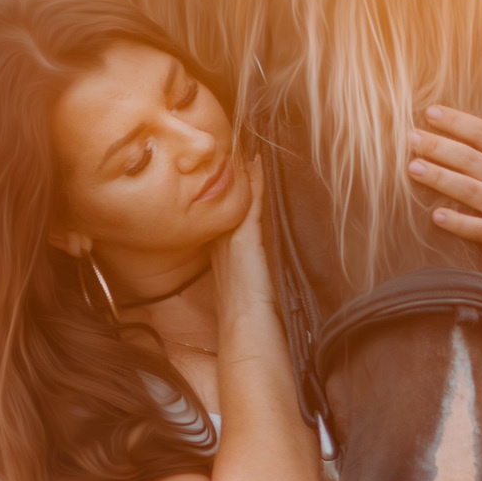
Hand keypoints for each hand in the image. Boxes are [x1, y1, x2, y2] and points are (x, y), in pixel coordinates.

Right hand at [210, 154, 274, 332]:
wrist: (248, 338)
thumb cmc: (251, 324)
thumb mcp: (250, 294)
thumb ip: (252, 276)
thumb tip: (260, 262)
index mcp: (222, 256)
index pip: (224, 215)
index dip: (228, 192)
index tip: (234, 168)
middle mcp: (222, 244)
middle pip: (226, 200)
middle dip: (231, 174)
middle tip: (237, 142)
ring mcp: (231, 240)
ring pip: (235, 197)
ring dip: (241, 172)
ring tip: (246, 142)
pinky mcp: (245, 240)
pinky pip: (251, 203)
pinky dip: (255, 181)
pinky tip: (258, 160)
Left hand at [408, 101, 481, 302]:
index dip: (457, 122)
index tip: (431, 112)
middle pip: (470, 159)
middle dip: (438, 146)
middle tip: (410, 137)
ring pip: (469, 190)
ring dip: (440, 178)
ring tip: (413, 168)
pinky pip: (477, 229)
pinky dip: (458, 223)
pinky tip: (436, 216)